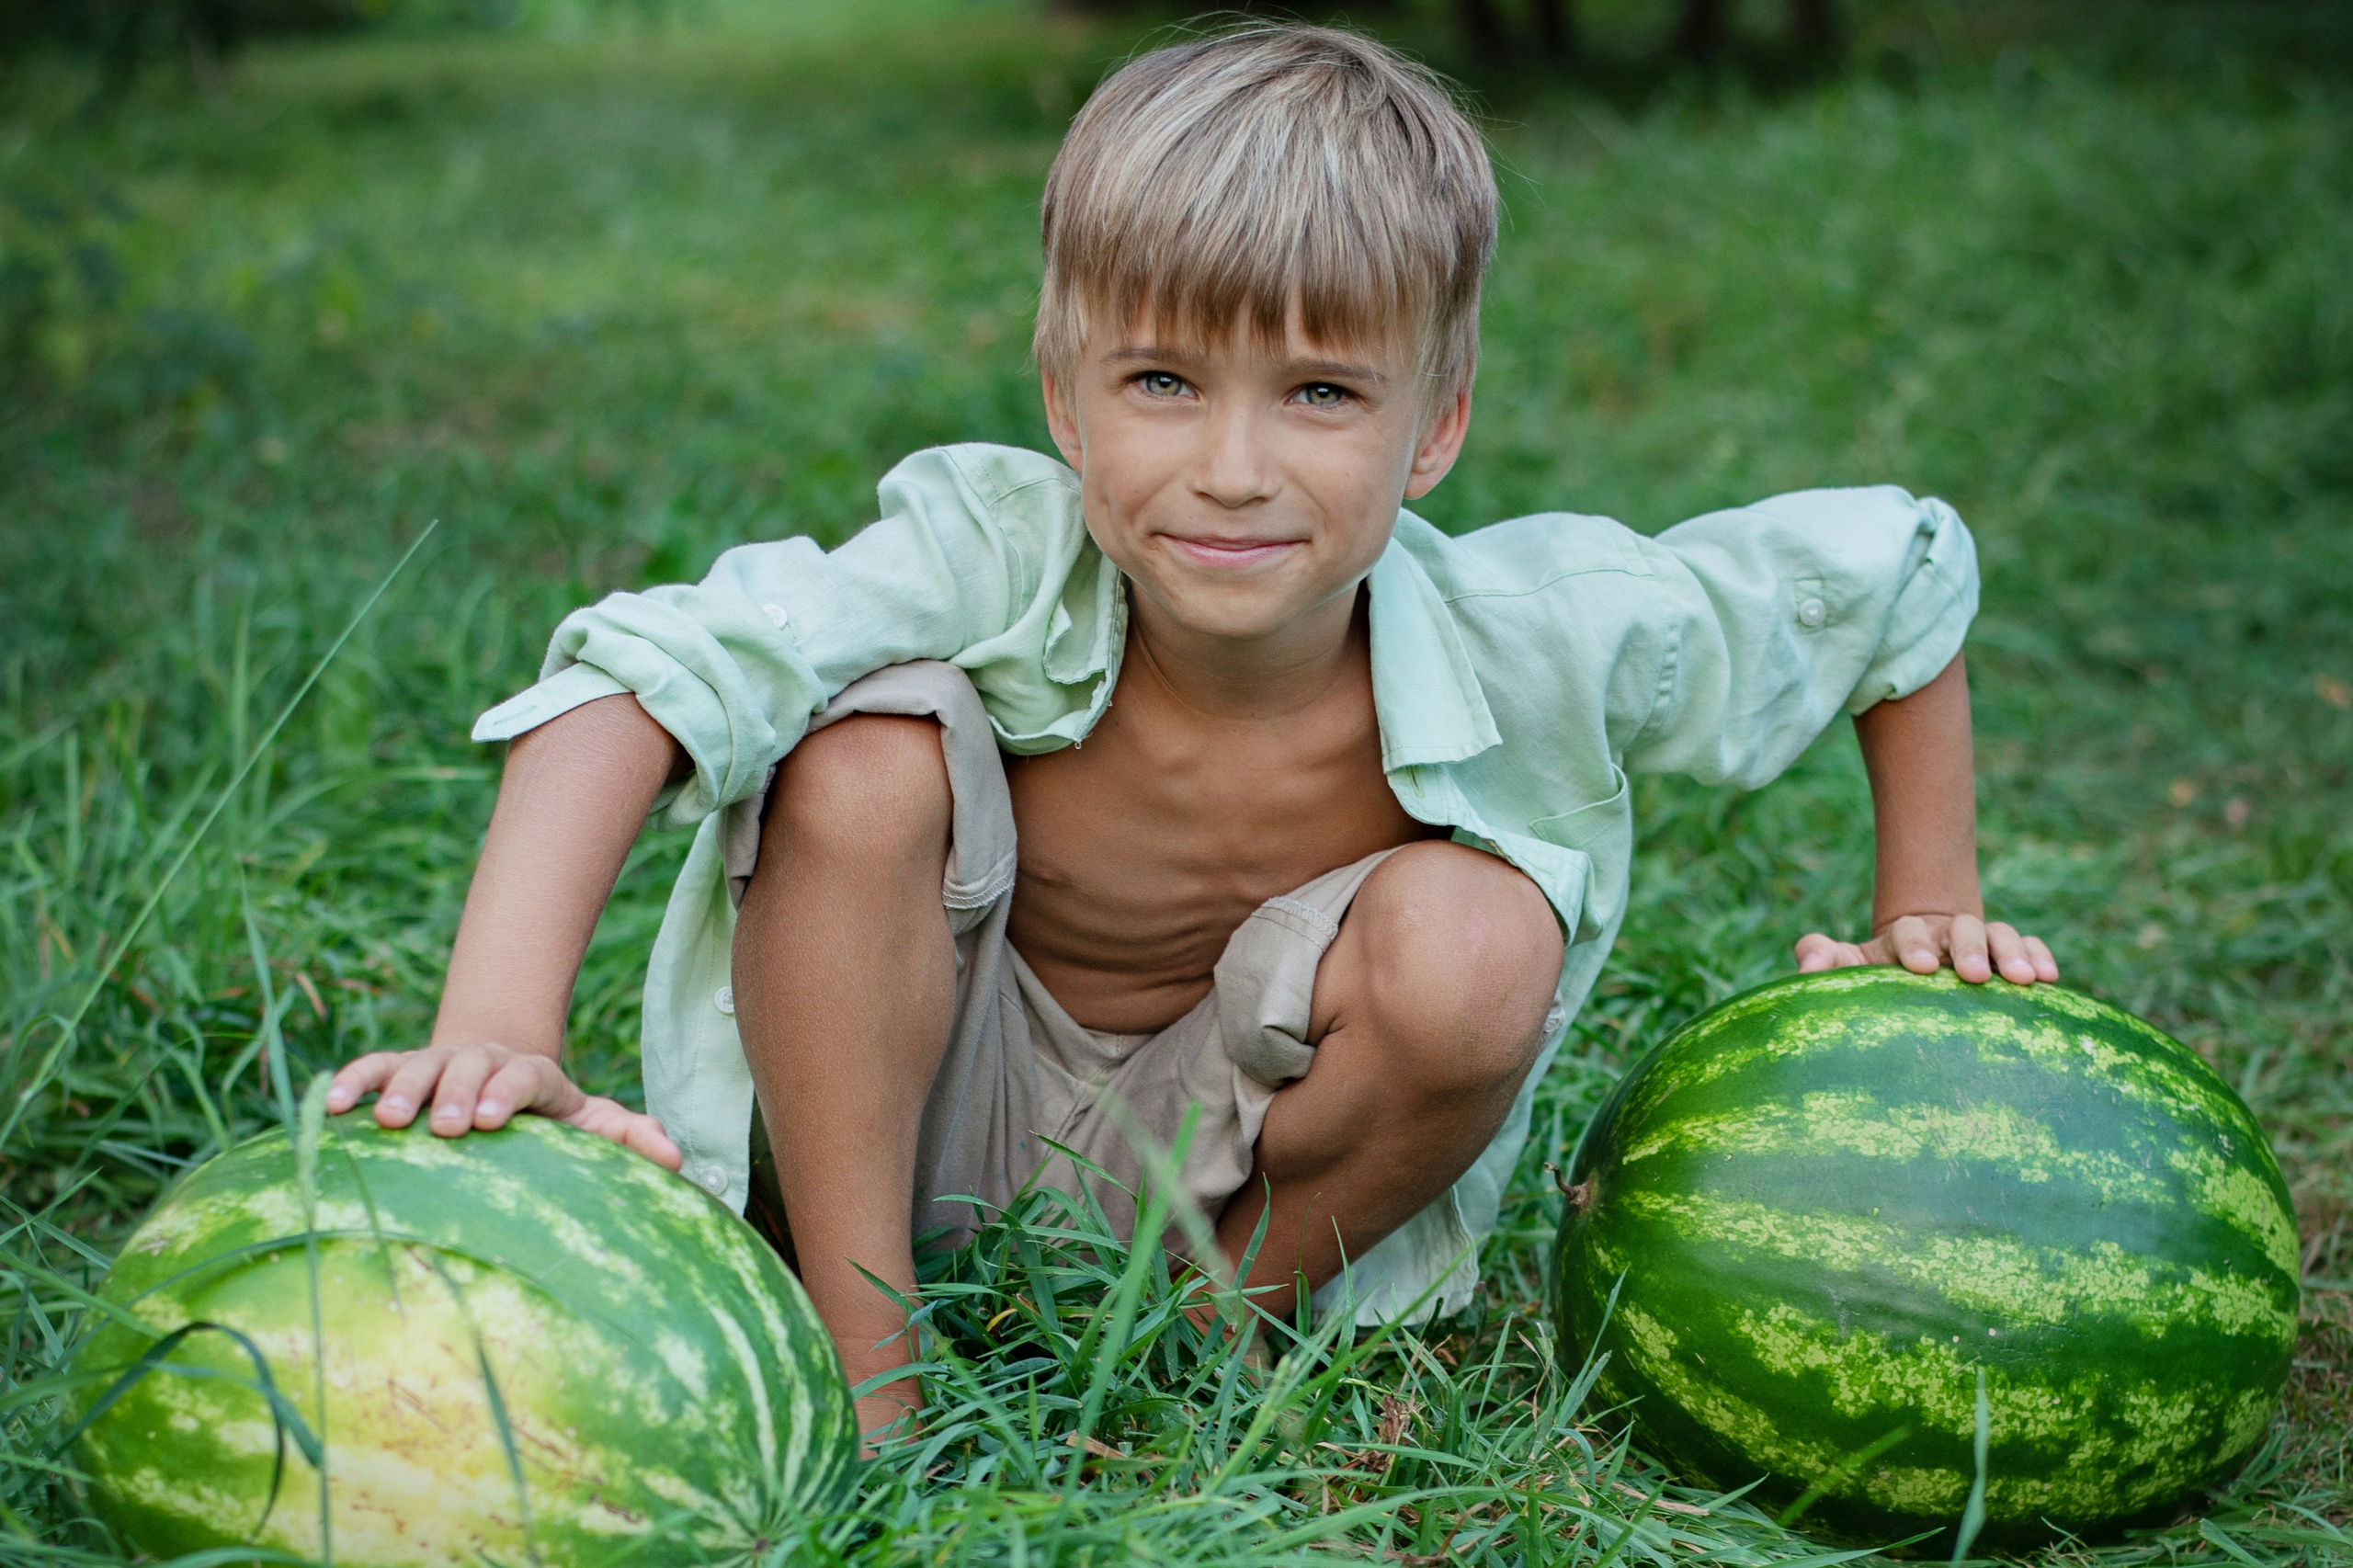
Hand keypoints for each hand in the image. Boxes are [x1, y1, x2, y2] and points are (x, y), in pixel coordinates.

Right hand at [325, 1043, 682, 1169]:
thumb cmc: (545, 1119)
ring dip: (401, 1089)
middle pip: (468, 1065)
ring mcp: (438, 1062)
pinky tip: (330, 1106)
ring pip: (417, 1064)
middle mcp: (483, 1061)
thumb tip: (676, 1157)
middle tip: (443, 1127)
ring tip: (388, 1122)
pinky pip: (372, 1068)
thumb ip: (626, 1136)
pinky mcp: (397, 1071)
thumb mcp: (586, 1125)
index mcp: (532, 1076)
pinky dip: (351, 1081)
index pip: (524, 1074)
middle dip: (454, 1091)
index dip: (506, 1091)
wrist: (494, 1082)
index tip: (488, 1121)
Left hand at [1794, 913, 2057, 985]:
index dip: (1913, 944)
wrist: (1917, 971)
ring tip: (2023, 980)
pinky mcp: (2009, 957)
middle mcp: (1946, 934)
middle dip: (1968, 947)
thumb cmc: (1878, 974)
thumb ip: (1824, 958)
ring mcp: (1981, 942)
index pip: (1908, 931)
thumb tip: (1807, 962)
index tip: (1920, 967)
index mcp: (1905, 937)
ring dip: (2011, 952)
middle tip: (1974, 975)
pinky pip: (2030, 947)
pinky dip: (2039, 955)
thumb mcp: (1849, 968)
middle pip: (1960, 927)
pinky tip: (2050, 976)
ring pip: (1999, 933)